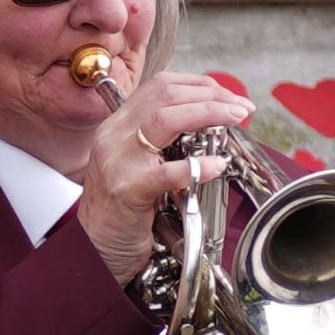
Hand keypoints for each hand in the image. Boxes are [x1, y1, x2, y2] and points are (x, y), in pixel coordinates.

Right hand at [69, 69, 253, 276]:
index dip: (200, 85)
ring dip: (209, 114)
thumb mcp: (135, 163)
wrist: (93, 249)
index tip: (229, 97)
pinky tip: (218, 164)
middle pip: (165, 95)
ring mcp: (119, 162)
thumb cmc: (121, 211)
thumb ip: (160, 142)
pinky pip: (168, 171)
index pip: (160, 86)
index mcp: (118, 126)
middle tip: (241, 108)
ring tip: (235, 121)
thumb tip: (208, 125)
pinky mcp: (128, 190)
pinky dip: (198, 165)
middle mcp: (114, 137)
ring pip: (165, 119)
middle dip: (211, 95)